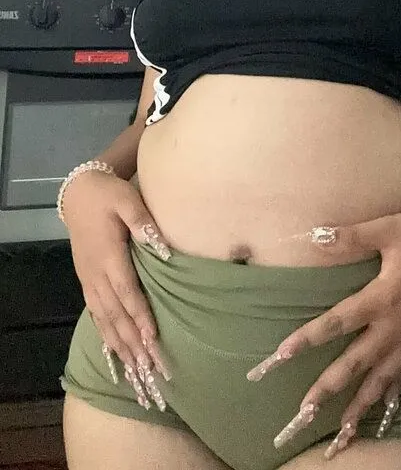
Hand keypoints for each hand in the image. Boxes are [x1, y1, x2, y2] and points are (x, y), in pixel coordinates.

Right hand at [62, 170, 172, 410]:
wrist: (78, 193)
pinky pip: (95, 313)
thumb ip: (143, 222)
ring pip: (104, 318)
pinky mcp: (86, 280)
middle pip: (116, 313)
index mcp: (109, 255)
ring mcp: (89, 279)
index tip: (153, 337)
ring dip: (120, 344)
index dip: (140, 315)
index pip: (127, 291)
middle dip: (133, 341)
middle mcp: (96, 273)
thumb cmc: (107, 194)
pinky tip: (114, 350)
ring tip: (135, 369)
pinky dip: (105, 334)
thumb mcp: (127, 199)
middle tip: (150, 367)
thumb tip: (161, 247)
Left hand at [247, 210, 400, 458]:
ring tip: (340, 431)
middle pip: (355, 363)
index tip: (281, 355)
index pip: (337, 322)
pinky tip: (382, 414)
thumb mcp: (389, 228)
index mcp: (383, 297)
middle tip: (303, 412)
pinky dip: (390, 396)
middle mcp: (396, 326)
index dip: (307, 338)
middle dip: (328, 388)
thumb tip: (314, 236)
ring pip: (381, 379)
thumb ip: (352, 237)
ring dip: (359, 405)